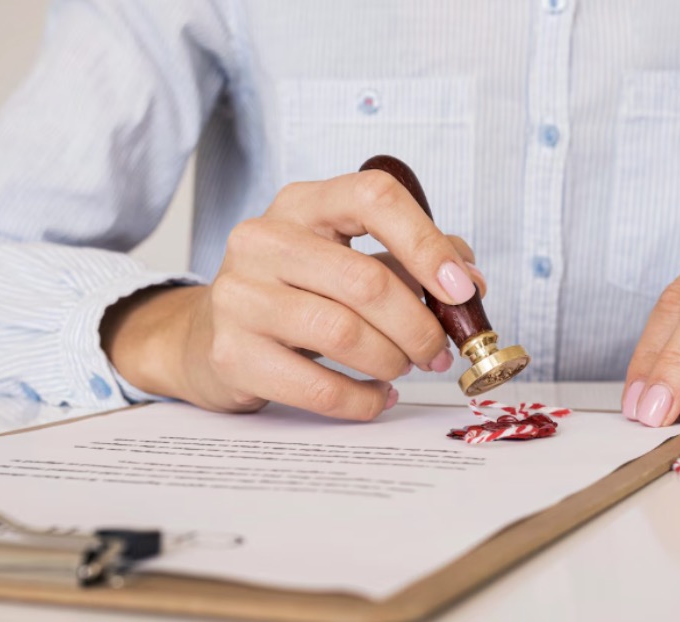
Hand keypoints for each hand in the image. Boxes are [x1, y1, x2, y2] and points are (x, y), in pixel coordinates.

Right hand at [103, 170, 482, 420]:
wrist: (208, 336)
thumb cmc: (293, 295)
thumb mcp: (345, 259)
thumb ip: (409, 262)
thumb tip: (471, 284)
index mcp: (301, 204)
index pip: (373, 197)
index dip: (427, 243)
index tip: (462, 289)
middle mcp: (263, 239)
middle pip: (365, 281)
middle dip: (419, 326)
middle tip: (438, 351)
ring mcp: (240, 296)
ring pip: (343, 334)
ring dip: (392, 361)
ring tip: (402, 368)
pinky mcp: (232, 353)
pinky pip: (319, 387)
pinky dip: (363, 400)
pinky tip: (375, 396)